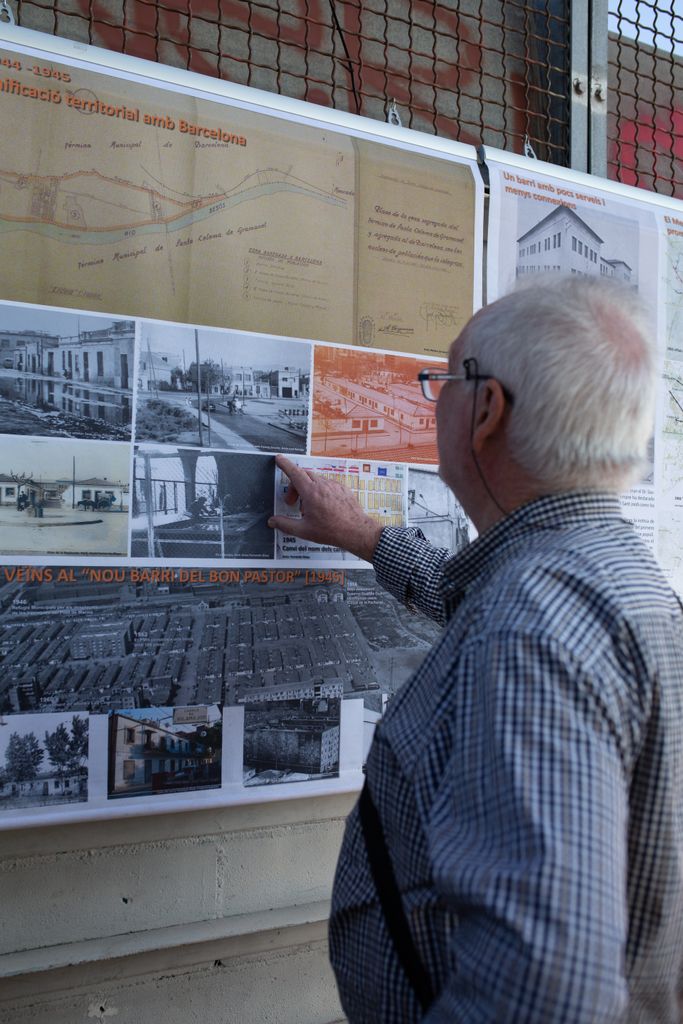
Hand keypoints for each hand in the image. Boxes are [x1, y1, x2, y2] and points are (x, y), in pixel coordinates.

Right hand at [268, 454, 383, 561]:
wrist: (356, 531)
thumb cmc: (331, 531)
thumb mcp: (304, 530)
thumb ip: (285, 524)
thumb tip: (272, 521)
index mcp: (311, 492)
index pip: (294, 473)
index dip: (285, 465)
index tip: (279, 459)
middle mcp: (322, 485)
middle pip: (303, 475)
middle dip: (294, 485)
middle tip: (292, 502)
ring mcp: (334, 486)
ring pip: (316, 480)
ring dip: (307, 489)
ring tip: (308, 509)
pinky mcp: (343, 489)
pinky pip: (327, 485)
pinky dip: (320, 491)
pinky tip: (322, 507)